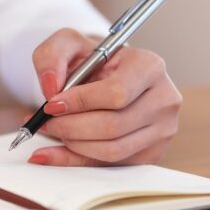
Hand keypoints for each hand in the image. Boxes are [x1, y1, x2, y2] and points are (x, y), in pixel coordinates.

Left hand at [29, 28, 181, 165]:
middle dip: (70, 127)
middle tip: (46, 122)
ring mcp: (162, 129)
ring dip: (73, 144)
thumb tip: (51, 87)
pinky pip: (110, 165)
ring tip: (54, 131)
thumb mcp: (69, 44)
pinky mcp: (152, 153)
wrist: (109, 78)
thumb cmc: (93, 62)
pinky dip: (77, 160)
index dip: (80, 102)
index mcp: (150, 66)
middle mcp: (163, 98)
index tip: (52, 105)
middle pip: (113, 126)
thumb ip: (52, 56)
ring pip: (112, 150)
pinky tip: (57, 151)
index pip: (116, 93)